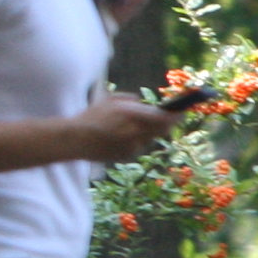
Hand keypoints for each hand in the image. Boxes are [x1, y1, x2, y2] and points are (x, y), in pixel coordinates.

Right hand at [61, 94, 179, 162]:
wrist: (76, 140)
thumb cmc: (91, 116)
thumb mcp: (111, 100)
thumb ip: (130, 100)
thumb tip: (142, 103)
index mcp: (134, 115)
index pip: (164, 117)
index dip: (176, 114)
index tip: (181, 111)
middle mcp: (137, 133)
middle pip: (162, 130)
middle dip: (164, 124)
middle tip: (164, 118)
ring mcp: (133, 147)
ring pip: (149, 139)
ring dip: (147, 133)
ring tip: (129, 128)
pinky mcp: (128, 157)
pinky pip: (138, 147)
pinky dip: (135, 142)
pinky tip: (120, 139)